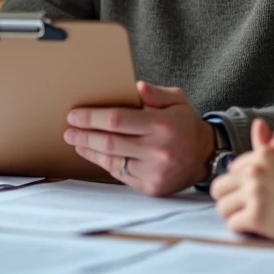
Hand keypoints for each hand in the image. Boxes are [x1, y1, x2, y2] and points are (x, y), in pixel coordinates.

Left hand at [64, 81, 213, 196]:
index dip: (92, 117)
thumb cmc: (184, 123)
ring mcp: (154, 172)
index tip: (74, 115)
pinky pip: (120, 174)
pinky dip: (104, 164)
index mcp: (162, 125)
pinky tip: (94, 154)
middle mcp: (158, 150)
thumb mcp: (176, 100)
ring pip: (111, 161)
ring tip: (76, 142)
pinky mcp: (151, 187)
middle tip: (69, 130)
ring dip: (89, 151)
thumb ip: (155, 93)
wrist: (204, 156)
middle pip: (109, 142)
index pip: (117, 120)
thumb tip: (136, 87)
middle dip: (84, 135)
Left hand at [210, 118, 273, 242]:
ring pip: (222, 206)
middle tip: (237, 205)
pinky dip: (239, 227)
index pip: (232, 168)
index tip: (243, 190)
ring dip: (230, 213)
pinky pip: (232, 223)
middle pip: (219, 186)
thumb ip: (270, 145)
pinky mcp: (256, 217)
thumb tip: (257, 124)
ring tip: (241, 217)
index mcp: (262, 157)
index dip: (236, 181)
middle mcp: (254, 173)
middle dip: (226, 196)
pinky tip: (249, 227)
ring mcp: (254, 195)